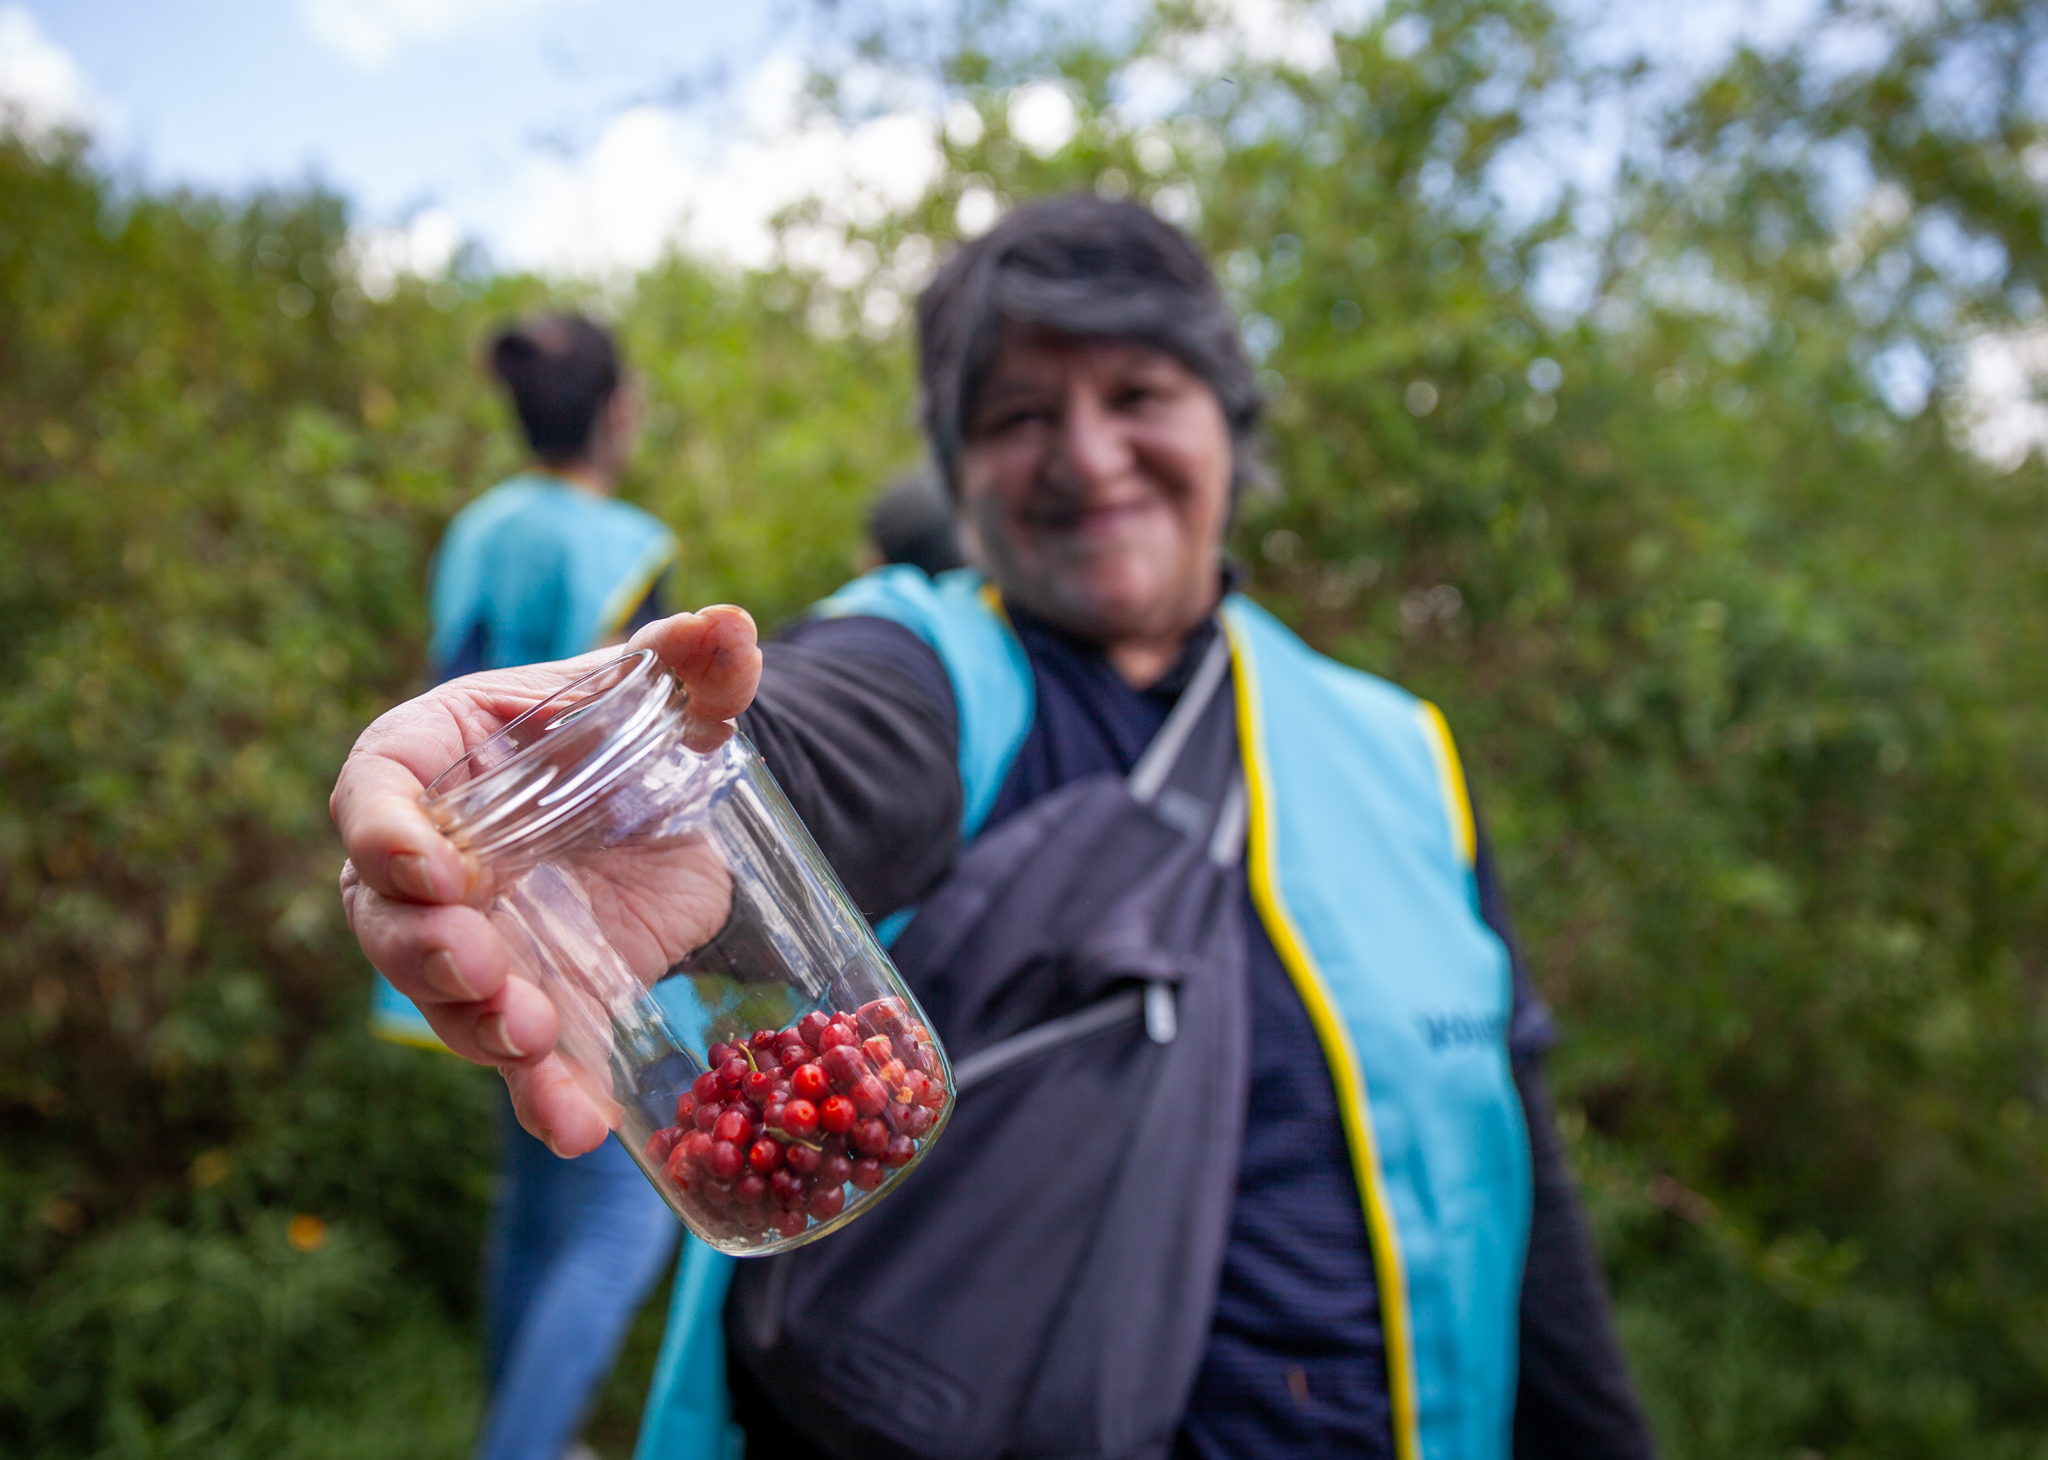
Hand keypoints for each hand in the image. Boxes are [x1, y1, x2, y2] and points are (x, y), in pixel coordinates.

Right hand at [332, 606, 760, 1154]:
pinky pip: (521, 1064)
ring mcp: (475, 943)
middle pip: (386, 916)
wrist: (677, 814)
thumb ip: (690, 662)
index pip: (375, 790)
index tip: (433, 867)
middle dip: (428, 951)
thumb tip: (733, 627)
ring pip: (443, 1001)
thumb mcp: (663, 696)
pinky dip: (543, 1099)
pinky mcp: (533, 1004)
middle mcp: (433, 861)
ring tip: (539, 1043)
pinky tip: (578, 1128)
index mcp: (438, 760)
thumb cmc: (629, 735)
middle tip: (490, 970)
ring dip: (481, 1029)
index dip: (385, 832)